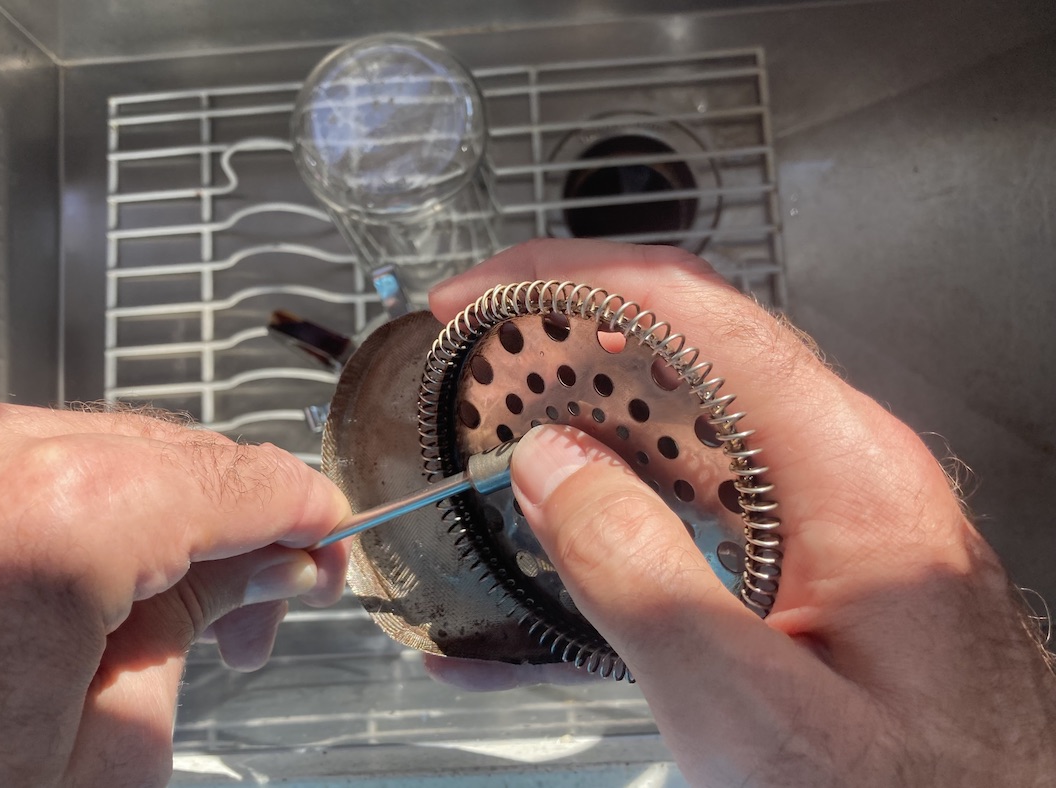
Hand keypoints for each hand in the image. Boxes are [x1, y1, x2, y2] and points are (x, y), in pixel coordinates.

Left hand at [0, 403, 349, 786]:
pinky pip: (19, 461)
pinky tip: (94, 579)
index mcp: (49, 523)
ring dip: (160, 515)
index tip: (328, 541)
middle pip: (173, 453)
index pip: (236, 480)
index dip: (305, 513)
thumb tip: (256, 569)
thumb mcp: (109, 749)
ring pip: (98, 447)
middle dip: (237, 527)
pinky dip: (77, 506)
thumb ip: (196, 626)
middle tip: (263, 605)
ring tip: (173, 610)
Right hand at [427, 239, 1055, 785]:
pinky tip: (565, 534)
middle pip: (681, 344)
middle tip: (471, 370)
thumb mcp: (753, 711)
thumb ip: (640, 579)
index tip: (475, 297)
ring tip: (496, 450)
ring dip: (579, 419)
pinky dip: (615, 491)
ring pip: (679, 417)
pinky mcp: (808, 548)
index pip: (690, 310)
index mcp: (846, 469)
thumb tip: (550, 463)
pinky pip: (694, 488)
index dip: (566, 280)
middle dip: (561, 340)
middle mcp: (843, 463)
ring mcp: (827, 503)